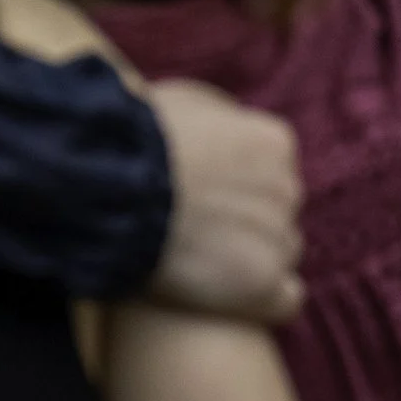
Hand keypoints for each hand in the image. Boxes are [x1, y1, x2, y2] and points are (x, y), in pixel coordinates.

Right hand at [144, 80, 302, 323]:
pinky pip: (283, 299)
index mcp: (272, 141)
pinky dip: (257, 299)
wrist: (112, 185)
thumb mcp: (178, 100)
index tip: (198, 190)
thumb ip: (213, 115)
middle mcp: (288, 188)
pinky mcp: (263, 286)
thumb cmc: (133, 137)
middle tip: (190, 225)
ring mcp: (279, 239)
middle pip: (276, 211)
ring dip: (245, 258)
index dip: (232, 180)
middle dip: (242, 219)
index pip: (271, 168)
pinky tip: (220, 293)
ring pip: (277, 254)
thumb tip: (217, 122)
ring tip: (194, 260)